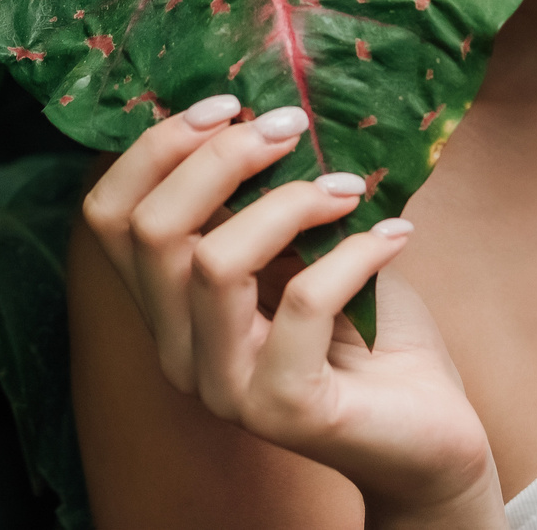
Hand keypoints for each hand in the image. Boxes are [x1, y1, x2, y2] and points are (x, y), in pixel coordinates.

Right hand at [81, 94, 503, 528]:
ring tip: (348, 186)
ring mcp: (224, 388)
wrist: (428, 432)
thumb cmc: (366, 332)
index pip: (107, 217)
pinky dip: (352, 251)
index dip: (154, 148)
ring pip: (214, 264)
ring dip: (288, 202)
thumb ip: (264, 199)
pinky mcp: (283, 409)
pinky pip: (301, 302)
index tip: (226, 103)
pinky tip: (392, 236)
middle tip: (292, 128)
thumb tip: (261, 112)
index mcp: (168, 307)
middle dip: (221, 158)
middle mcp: (178, 352)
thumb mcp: (301, 248)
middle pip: (152, 232)